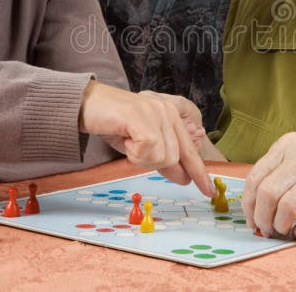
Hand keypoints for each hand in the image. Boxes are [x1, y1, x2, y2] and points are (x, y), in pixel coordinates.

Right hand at [80, 82, 213, 196]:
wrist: (86, 104)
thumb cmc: (112, 124)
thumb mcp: (141, 145)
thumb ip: (163, 158)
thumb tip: (184, 177)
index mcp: (172, 116)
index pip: (190, 149)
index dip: (200, 172)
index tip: (209, 191)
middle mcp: (168, 112)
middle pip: (175, 158)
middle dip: (153, 162)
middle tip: (133, 149)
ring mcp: (157, 113)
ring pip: (163, 157)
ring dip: (140, 157)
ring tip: (128, 140)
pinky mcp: (143, 117)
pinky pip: (148, 150)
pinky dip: (133, 152)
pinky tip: (125, 138)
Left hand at [242, 125, 295, 238]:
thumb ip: (277, 168)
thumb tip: (254, 203)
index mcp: (286, 145)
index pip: (255, 177)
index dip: (248, 203)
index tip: (250, 218)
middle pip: (267, 194)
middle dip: (261, 218)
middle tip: (265, 229)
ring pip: (287, 207)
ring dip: (280, 226)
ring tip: (282, 230)